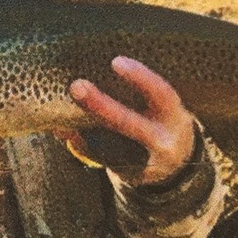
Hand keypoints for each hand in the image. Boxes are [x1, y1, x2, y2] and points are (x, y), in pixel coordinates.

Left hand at [69, 56, 195, 185]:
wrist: (177, 165)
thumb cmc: (163, 122)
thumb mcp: (164, 107)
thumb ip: (142, 90)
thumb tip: (100, 70)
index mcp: (173, 116)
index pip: (161, 94)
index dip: (140, 77)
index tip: (115, 62)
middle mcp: (162, 141)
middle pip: (128, 124)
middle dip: (101, 106)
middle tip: (76, 86)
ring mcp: (145, 162)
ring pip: (109, 146)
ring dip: (82, 129)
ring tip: (59, 115)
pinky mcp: (128, 175)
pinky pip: (99, 158)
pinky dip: (80, 143)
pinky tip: (63, 129)